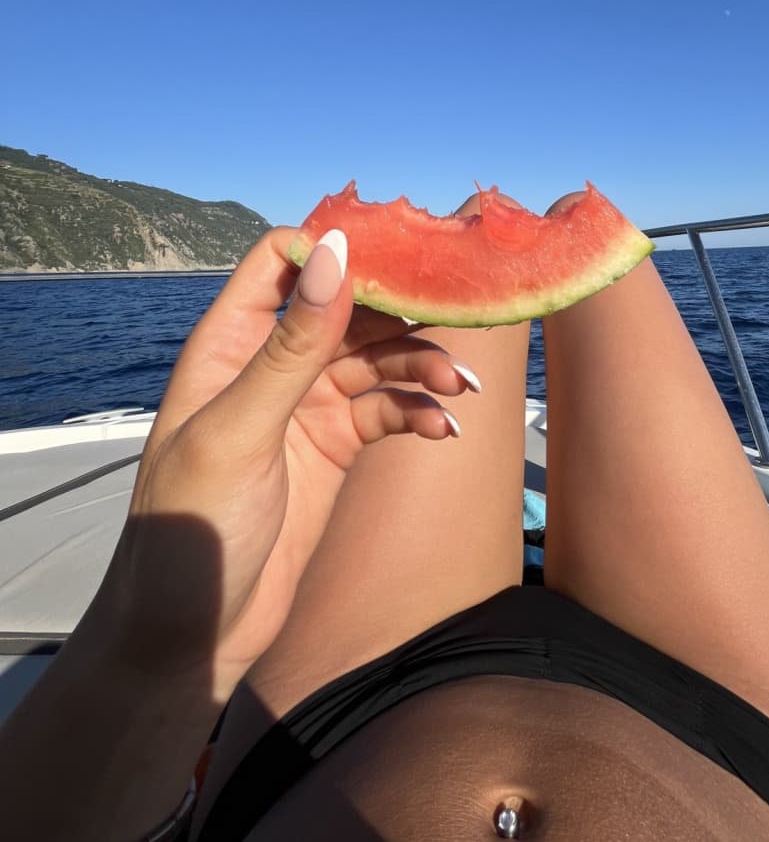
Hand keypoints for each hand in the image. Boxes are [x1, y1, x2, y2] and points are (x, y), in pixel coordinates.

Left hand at [90, 227, 477, 699]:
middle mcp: (270, 364)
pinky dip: (417, 414)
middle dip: (402, 312)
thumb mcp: (241, 429)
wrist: (193, 635)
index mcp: (229, 343)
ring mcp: (304, 406)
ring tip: (461, 390)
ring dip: (420, 367)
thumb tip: (335, 254)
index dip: (336, 251)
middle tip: (459, 320)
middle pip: (346, 307)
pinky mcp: (334, 447)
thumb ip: (292, 344)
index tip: (400, 259)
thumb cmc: (190, 529)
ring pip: (376, 359)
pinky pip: (386, 411)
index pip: (283, 261)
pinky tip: (443, 430)